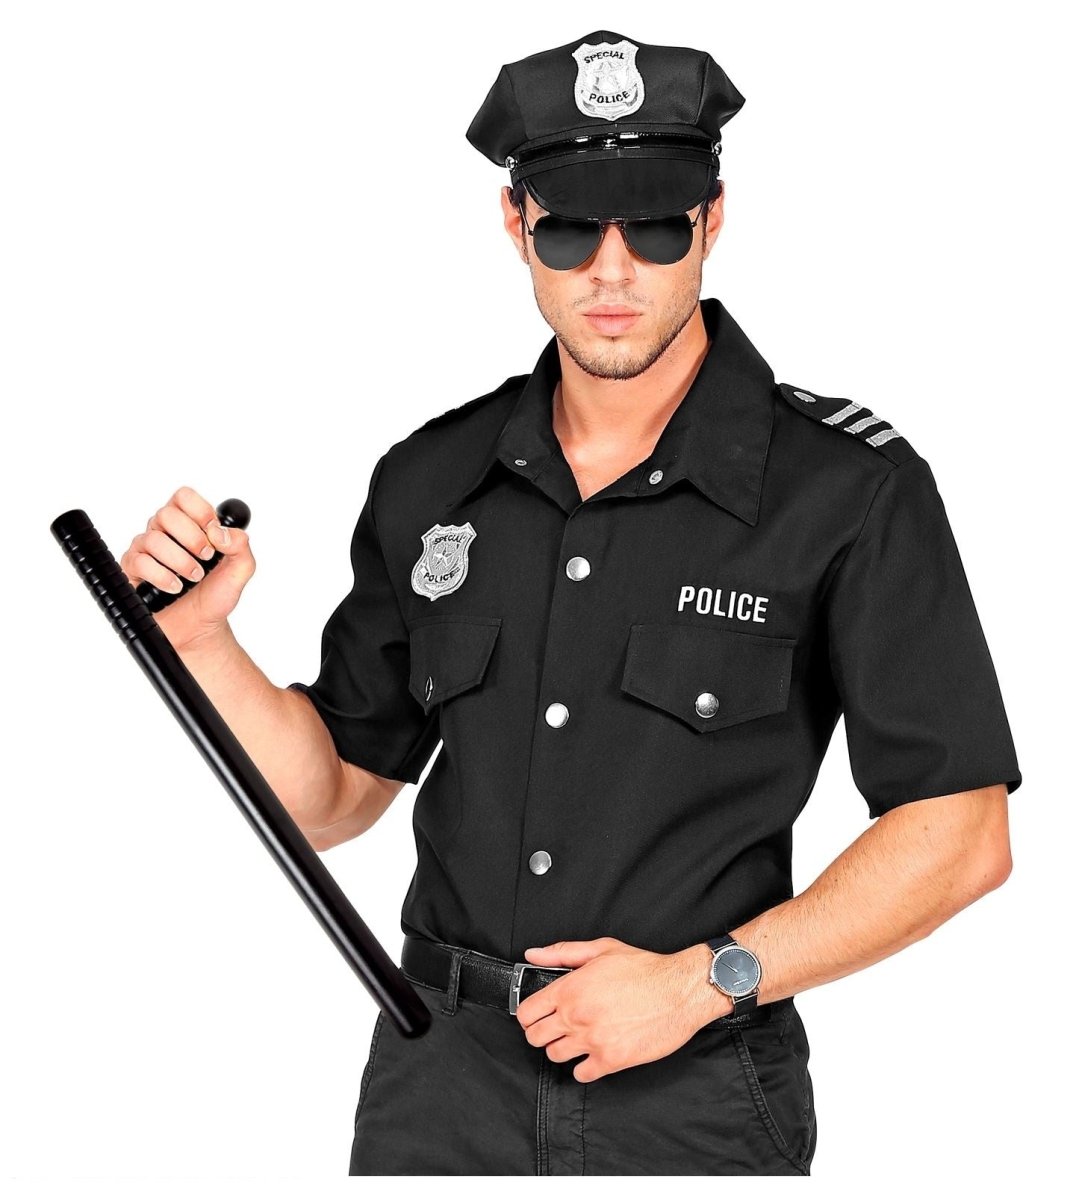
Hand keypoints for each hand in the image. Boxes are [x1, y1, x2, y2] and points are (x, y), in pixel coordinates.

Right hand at [120, 485, 255, 651]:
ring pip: (153, 539)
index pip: (184, 497)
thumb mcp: (240, 570)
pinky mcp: (132, 570)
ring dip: (180, 561)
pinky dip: (162, 576)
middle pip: (166, 514)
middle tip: (206, 558)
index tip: (213, 533)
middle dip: (192, 538)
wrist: (201, 628)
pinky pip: (139, 562)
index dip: (200, 511)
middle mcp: (164, 532)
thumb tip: (220, 533)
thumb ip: (240, 545)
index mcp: (188, 524)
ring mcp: (145, 550)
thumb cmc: (216, 595)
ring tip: (194, 578)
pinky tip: (175, 587)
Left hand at [513, 937, 727, 1082]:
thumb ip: (562, 952)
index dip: (528, 1014)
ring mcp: (593, 1040)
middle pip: (535, 1038)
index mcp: (570, 989)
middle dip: (541, 1033)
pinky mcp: (612, 1060)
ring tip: (576, 1038)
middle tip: (555, 1027)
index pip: (527, 1012)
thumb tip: (533, 954)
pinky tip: (593, 1054)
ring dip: (562, 1048)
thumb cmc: (645, 969)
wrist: (679, 991)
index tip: (535, 1015)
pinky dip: (584, 1068)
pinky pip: (582, 1074)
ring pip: (555, 1056)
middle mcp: (577, 1016)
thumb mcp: (601, 949)